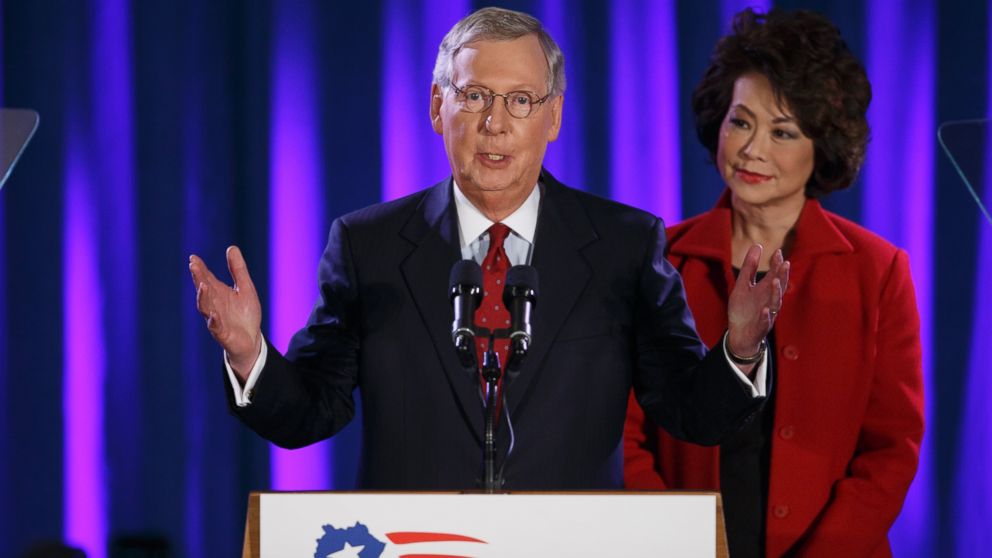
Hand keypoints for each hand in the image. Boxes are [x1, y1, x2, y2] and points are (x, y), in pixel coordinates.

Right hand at [189, 246, 262, 380]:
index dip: (199, 268)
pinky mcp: (222, 333)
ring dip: (203, 297)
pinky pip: (216, 327)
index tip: (193, 258)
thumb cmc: (245, 313)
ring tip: (202, 284)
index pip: (206, 278)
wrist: (251, 339)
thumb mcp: (245, 287)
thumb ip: (237, 269)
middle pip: (203, 290)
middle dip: (198, 278)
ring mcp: (216, 319)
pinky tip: (214, 315)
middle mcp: (213, 304)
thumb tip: (231, 247)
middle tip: (193, 265)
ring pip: (206, 307)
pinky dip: (214, 321)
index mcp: (217, 293)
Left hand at [727, 244, 789, 359]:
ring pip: (775, 303)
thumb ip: (749, 267)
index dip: (777, 264)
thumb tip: (757, 245)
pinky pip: (764, 322)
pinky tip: (765, 310)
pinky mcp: (760, 327)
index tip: (778, 252)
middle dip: (782, 276)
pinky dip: (765, 317)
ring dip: (776, 293)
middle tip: (785, 263)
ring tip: (775, 281)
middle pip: (779, 287)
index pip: (774, 274)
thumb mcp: (743, 285)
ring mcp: (766, 314)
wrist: (738, 334)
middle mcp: (769, 301)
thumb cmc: (743, 309)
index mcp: (765, 290)